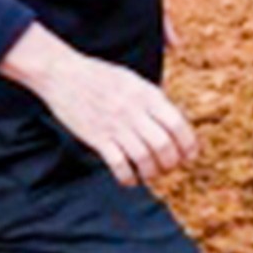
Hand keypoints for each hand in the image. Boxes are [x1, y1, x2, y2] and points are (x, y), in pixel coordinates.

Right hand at [0, 25, 197, 186]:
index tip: (189, 156)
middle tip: (168, 167)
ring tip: (150, 173)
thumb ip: (153, 98)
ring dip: (152, 172)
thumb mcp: (133, 80)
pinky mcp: (96, 138)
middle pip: (164, 146)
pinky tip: (130, 178)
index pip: (178, 125)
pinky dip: (129, 178)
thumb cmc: (99, 76)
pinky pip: (119, 165)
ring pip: (144, 158)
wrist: (63, 73)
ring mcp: (115, 125)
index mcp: (147, 94)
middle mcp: (134, 110)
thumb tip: (173, 119)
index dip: (188, 145)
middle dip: (171, 163)